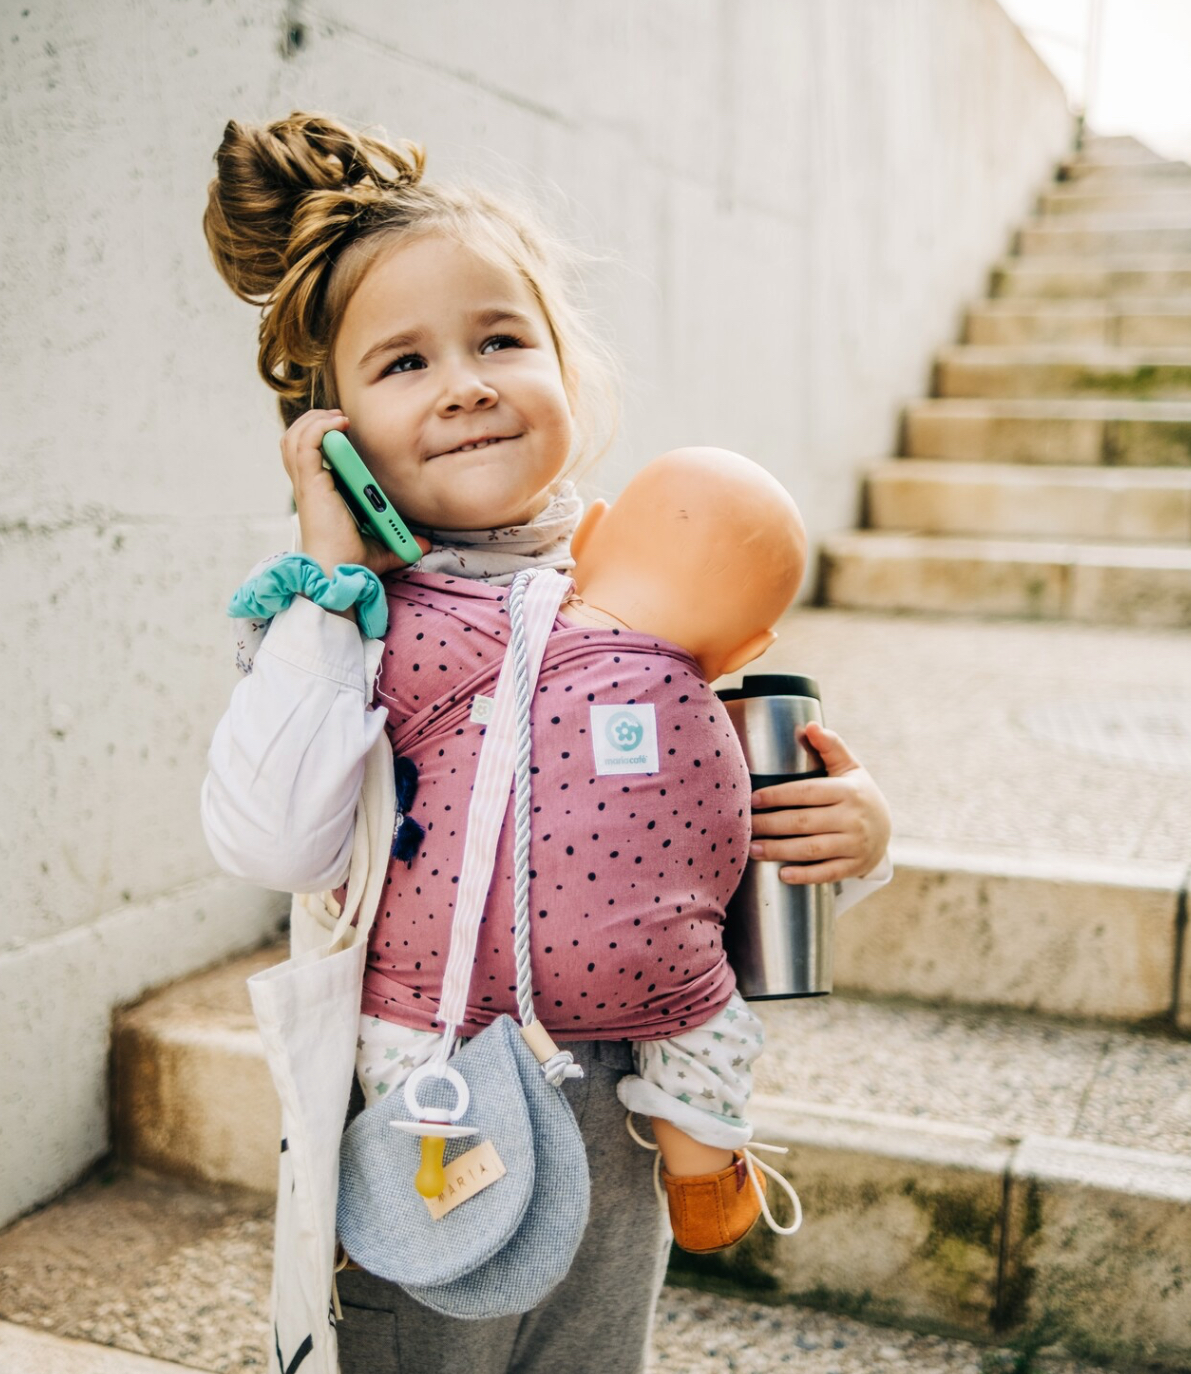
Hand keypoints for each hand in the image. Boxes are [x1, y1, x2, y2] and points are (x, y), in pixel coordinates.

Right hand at [280, 410, 428, 580]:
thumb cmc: (354, 564)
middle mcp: (309, 487)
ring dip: (314, 420)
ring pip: (293, 438)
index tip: (345, 428)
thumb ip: (400, 541)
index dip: (321, 436)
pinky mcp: (310, 484)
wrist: (340, 575)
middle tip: (341, 419)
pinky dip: (319, 427)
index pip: (308, 456)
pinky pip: (305, 444)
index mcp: (320, 495)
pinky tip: (339, 423)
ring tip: (337, 418)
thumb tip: (425, 544)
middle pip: (294, 441)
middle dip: (314, 422)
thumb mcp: (382, 548)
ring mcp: (307, 485)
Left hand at [747, 722, 890, 885]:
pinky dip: (805, 875)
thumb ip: (831, 746)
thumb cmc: (857, 794)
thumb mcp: (850, 768)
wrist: (886, 830)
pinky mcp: (854, 866)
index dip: (778, 795)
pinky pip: (827, 873)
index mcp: (848, 791)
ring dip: (779, 850)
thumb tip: (811, 725)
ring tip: (752, 849)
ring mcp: (855, 845)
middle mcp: (852, 819)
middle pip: (804, 822)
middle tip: (744, 826)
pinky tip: (782, 874)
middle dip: (770, 825)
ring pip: (812, 850)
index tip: (753, 798)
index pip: (807, 792)